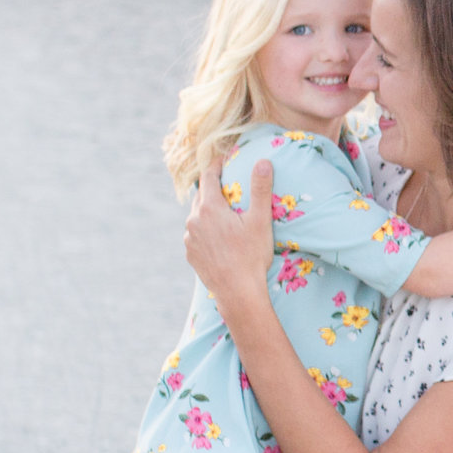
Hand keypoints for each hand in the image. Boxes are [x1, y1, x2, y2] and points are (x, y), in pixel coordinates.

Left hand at [183, 158, 276, 314]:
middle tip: (227, 186)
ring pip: (197, 216)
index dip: (216, 165)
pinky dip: (205, 230)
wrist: (238, 292)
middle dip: (213, 188)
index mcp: (209, 208)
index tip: (223, 160)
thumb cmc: (251, 256)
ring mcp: (189, 238)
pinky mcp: (190, 254)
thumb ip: (260, 189)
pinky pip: (196, 234)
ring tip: (224, 214)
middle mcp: (193, 220)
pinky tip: (219, 237)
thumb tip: (263, 162)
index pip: (208, 176)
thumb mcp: (260, 220)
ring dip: (208, 211)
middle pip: (201, 195)